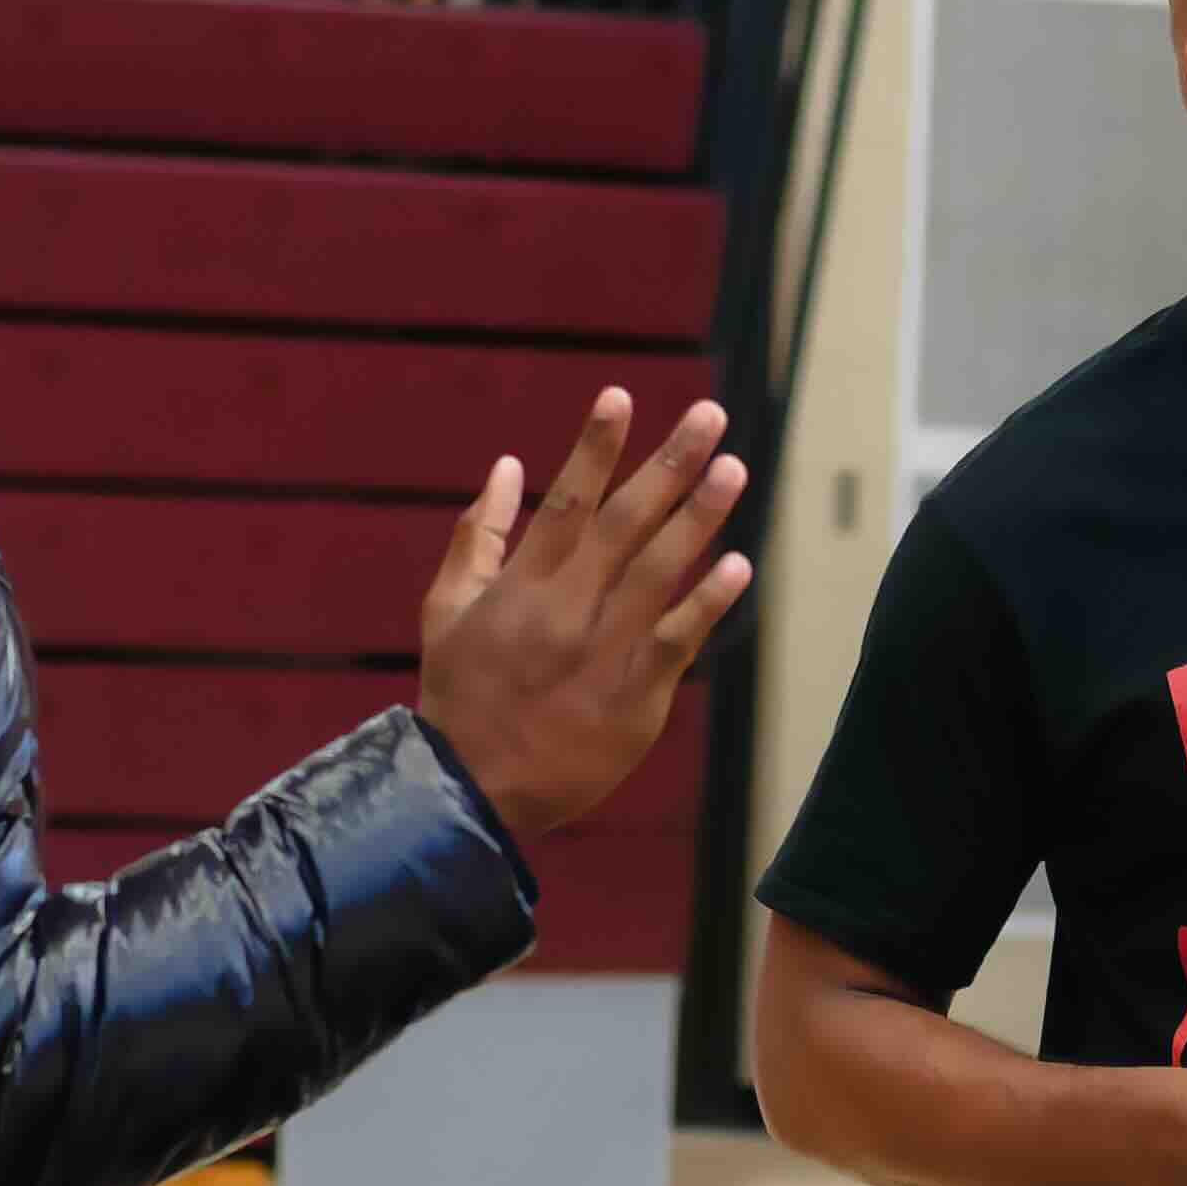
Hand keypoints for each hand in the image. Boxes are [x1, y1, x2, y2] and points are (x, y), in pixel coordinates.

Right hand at [409, 391, 759, 837]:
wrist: (472, 790)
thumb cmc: (461, 694)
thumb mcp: (447, 610)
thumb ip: (478, 535)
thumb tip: (507, 465)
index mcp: (521, 585)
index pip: (565, 500)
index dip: (595, 446)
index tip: (620, 395)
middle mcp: (566, 609)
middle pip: (625, 523)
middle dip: (669, 464)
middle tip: (710, 414)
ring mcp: (603, 652)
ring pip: (659, 572)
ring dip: (700, 518)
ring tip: (733, 469)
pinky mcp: (634, 698)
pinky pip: (677, 641)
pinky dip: (708, 604)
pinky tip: (739, 566)